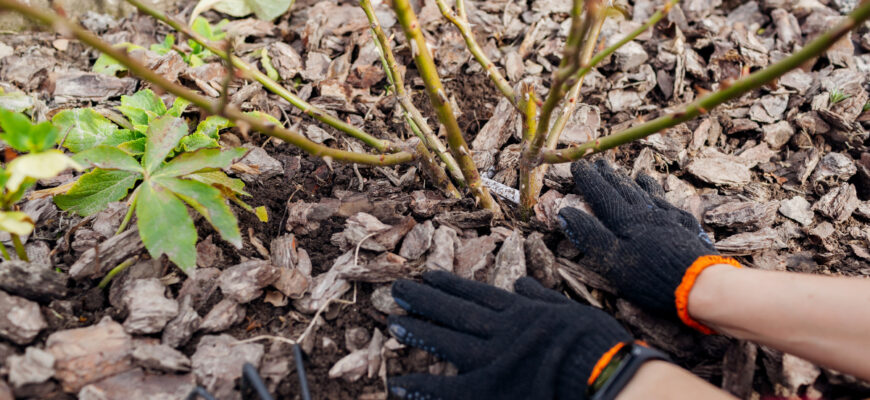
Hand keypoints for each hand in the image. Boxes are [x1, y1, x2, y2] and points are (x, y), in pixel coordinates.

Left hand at [387, 270, 632, 399]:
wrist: (603, 373)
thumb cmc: (597, 344)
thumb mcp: (572, 311)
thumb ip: (543, 299)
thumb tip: (524, 284)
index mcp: (522, 312)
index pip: (477, 295)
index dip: (450, 285)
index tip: (429, 276)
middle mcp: (500, 330)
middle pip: (455, 311)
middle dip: (425, 299)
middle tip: (398, 289)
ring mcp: (492, 358)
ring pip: (447, 339)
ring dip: (418, 330)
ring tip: (394, 322)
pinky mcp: (489, 389)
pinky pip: (447, 389)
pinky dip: (422, 387)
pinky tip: (399, 385)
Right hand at [557, 159, 738, 332]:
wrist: (699, 284)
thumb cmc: (650, 276)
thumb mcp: (612, 260)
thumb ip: (589, 235)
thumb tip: (565, 212)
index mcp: (625, 221)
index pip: (602, 194)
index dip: (588, 180)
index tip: (577, 165)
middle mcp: (646, 213)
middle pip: (623, 189)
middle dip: (607, 175)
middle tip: (597, 161)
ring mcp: (668, 217)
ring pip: (644, 192)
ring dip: (630, 181)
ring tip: (622, 171)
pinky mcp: (685, 225)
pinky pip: (666, 200)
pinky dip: (655, 190)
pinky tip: (654, 188)